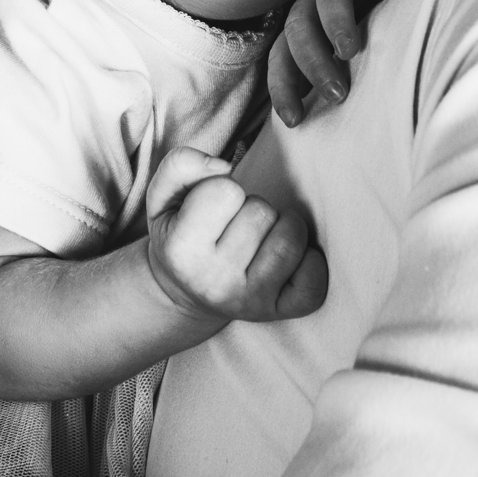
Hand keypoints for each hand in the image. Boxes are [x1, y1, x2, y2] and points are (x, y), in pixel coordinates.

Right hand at [145, 146, 327, 322]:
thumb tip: (224, 165)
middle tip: (235, 225)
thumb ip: (181, 165)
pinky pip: (315, 277)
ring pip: (292, 238)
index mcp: (182, 252)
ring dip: (283, 227)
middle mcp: (215, 282)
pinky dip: (310, 260)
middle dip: (253, 207)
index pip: (226, 190)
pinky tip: (286, 260)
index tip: (212, 208)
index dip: (222, 189)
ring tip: (262, 237)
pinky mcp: (280, 312)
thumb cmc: (180, 235)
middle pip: (262, 212)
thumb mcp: (162, 198)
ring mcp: (250, 301)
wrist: (184, 296)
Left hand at [267, 0, 426, 126]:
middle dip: (313, 62)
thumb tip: (329, 122)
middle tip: (337, 94)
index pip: (283, 52)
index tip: (293, 120)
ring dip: (337, 19)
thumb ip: (334, 64)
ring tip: (352, 47)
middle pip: (300, 24)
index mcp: (309, 16)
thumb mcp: (346, 30)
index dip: (283, 84)